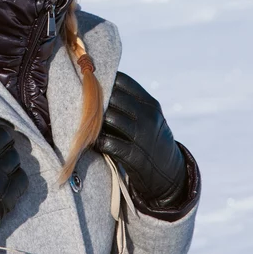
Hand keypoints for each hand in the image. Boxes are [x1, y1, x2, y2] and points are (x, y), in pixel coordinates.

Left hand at [95, 72, 189, 213]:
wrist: (170, 173)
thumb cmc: (152, 139)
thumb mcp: (151, 117)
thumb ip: (132, 104)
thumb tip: (99, 89)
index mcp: (151, 104)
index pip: (123, 82)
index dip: (105, 80)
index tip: (91, 83)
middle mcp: (148, 117)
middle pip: (114, 97)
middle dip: (97, 99)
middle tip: (83, 102)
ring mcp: (143, 137)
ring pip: (110, 118)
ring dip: (95, 120)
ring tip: (85, 121)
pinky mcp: (135, 157)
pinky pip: (109, 143)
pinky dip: (97, 141)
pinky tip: (92, 141)